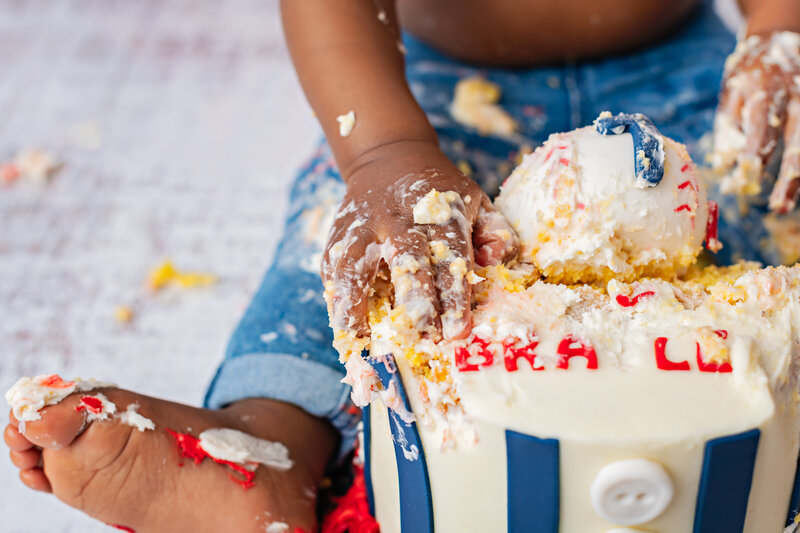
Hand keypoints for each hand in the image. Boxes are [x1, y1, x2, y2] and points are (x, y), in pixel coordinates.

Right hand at [322, 140, 518, 347]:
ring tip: (361, 335)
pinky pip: (332, 267)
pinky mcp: (338, 234)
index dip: (454, 296)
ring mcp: (363, 226)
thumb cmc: (440, 194)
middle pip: (406, 258)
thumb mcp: (476, 201)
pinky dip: (334, 296)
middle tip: (421, 335)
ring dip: (356, 300)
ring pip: (355, 262)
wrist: (387, 157)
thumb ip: (495, 233)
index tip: (457, 331)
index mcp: (439, 214)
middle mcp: (399, 219)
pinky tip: (342, 323)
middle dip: (414, 298)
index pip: (450, 256)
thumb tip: (492, 261)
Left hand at [711, 31, 799, 212]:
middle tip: (777, 208)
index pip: (759, 130)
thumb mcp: (732, 91)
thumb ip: (729, 123)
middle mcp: (795, 97)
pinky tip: (796, 187)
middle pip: (796, 142)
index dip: (752, 158)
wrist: (780, 38)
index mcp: (765, 92)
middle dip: (789, 177)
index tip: (741, 183)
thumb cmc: (749, 73)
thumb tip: (724, 162)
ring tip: (787, 205)